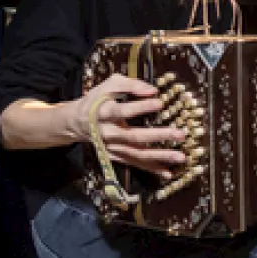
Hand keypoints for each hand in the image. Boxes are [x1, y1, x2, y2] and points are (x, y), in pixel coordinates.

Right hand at [69, 74, 186, 178]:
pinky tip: (168, 173)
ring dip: (159, 156)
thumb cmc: (97, 100)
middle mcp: (108, 133)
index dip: (140, 107)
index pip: (122, 110)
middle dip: (158, 136)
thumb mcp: (109, 85)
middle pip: (133, 136)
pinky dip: (151, 169)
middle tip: (179, 134)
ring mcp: (112, 147)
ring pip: (136, 154)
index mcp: (104, 112)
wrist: (76, 122)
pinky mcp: (115, 157)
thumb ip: (131, 84)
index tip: (160, 102)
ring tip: (180, 157)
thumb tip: (152, 90)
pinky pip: (135, 164)